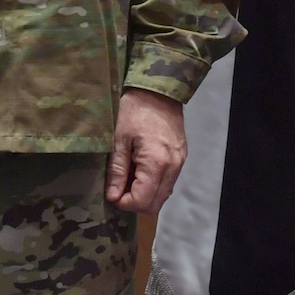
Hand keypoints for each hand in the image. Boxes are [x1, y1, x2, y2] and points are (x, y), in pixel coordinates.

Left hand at [106, 88, 186, 213]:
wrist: (158, 90)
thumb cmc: (134, 111)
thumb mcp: (119, 139)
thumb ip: (117, 170)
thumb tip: (113, 196)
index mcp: (156, 163)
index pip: (142, 200)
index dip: (125, 203)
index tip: (113, 194)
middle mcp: (173, 167)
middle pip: (156, 204)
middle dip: (135, 203)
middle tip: (120, 189)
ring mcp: (180, 163)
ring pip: (164, 195)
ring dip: (146, 195)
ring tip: (129, 180)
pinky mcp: (181, 158)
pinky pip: (169, 182)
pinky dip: (155, 185)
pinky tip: (141, 172)